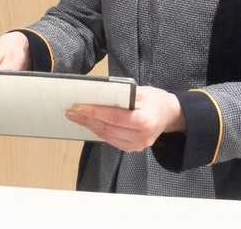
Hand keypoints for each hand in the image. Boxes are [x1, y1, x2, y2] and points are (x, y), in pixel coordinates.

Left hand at [64, 86, 185, 151]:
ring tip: (76, 117)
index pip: (113, 117)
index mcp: (144, 121)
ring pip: (107, 136)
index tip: (77, 107)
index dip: (94, 113)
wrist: (169, 114)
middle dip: (87, 119)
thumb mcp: (141, 91)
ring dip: (90, 126)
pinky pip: (111, 140)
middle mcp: (141, 137)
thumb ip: (120, 94)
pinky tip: (89, 124)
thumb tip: (96, 94)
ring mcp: (137, 146)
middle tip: (71, 112)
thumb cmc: (155, 99)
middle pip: (107, 128)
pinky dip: (99, 131)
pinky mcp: (133, 148)